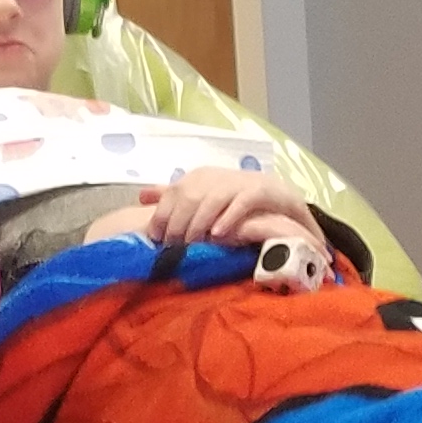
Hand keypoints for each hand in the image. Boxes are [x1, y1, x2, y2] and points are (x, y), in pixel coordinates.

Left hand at [138, 168, 315, 252]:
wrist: (279, 197)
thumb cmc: (234, 200)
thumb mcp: (201, 197)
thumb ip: (173, 197)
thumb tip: (141, 197)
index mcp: (199, 177)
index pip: (173, 192)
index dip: (162, 215)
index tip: (156, 239)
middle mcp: (217, 176)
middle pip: (189, 195)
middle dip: (178, 222)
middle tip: (173, 246)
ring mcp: (239, 182)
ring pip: (212, 199)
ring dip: (199, 222)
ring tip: (193, 243)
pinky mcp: (261, 190)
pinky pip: (242, 202)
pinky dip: (228, 218)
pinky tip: (218, 234)